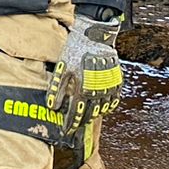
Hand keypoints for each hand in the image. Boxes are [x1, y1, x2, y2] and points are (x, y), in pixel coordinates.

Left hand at [47, 12, 122, 128]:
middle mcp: (97, 92)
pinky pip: (112, 101)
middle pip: (89, 114)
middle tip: (74, 128)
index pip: (76, 113)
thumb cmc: (75, 51)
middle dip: (80, 122)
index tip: (66, 132)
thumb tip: (52, 107)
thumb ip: (57, 89)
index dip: (70, 124)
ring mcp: (109, 88)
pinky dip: (106, 107)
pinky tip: (100, 108)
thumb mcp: (62, 68)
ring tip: (85, 118)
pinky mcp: (116, 82)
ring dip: (93, 115)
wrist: (95, 37)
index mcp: (83, 89)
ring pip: (101, 109)